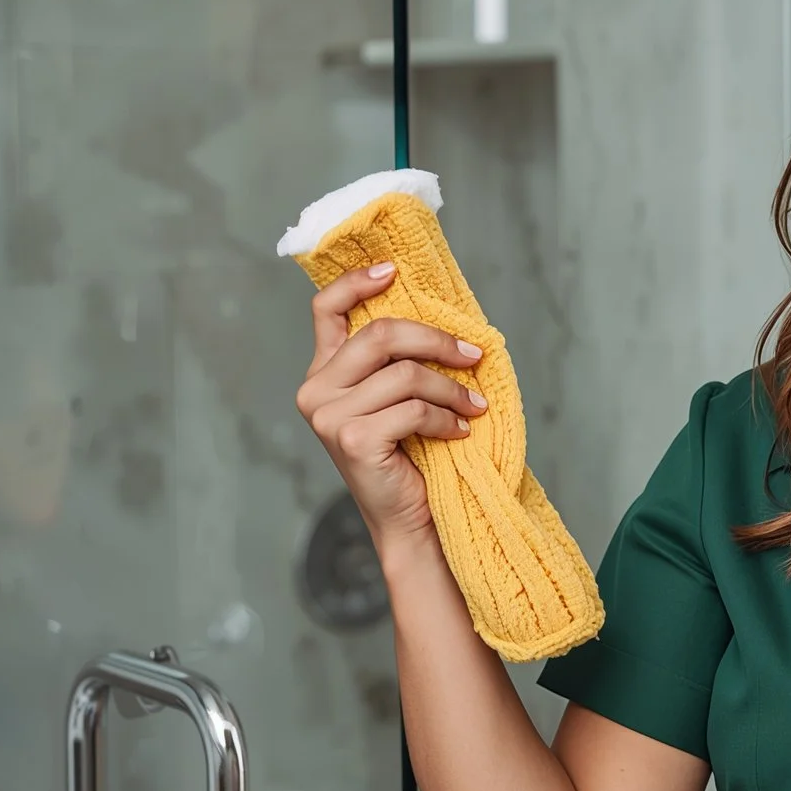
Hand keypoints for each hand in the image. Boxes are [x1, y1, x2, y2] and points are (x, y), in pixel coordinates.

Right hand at [295, 262, 487, 546]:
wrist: (411, 520)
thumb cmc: (412, 456)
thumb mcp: (400, 397)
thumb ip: (399, 359)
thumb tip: (446, 315)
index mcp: (324, 372)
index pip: (325, 309)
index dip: (358, 281)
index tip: (395, 271)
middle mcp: (316, 390)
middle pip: (381, 334)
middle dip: (437, 340)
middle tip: (474, 356)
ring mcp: (329, 416)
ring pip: (406, 374)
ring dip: (452, 389)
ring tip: (475, 407)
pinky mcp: (352, 439)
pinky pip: (414, 409)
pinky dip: (447, 419)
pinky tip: (461, 432)